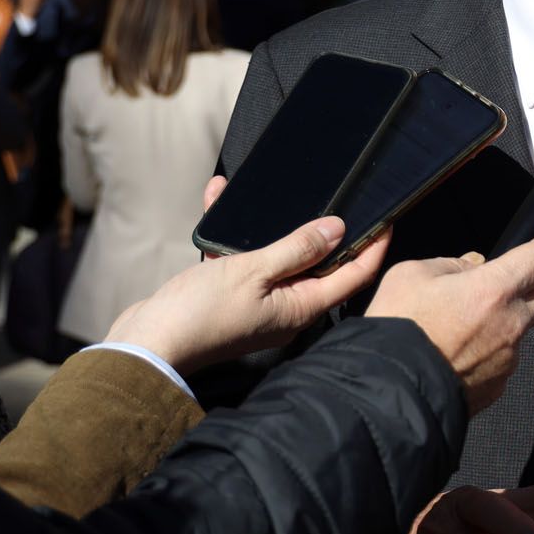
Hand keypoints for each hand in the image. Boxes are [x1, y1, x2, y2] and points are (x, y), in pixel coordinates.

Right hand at [104, 216, 390, 374]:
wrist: (145, 345)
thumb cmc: (200, 315)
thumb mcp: (252, 272)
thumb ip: (295, 248)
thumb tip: (337, 229)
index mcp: (301, 306)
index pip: (354, 274)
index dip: (373, 245)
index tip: (388, 217)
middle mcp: (285, 307)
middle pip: (318, 263)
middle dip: (323, 228)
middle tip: (336, 195)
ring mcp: (257, 302)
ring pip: (274, 254)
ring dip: (268, 222)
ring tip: (266, 188)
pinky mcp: (228, 295)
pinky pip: (238, 257)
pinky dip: (231, 231)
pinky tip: (218, 200)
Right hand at [366, 229, 533, 412]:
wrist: (388, 392)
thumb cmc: (397, 328)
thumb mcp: (412, 274)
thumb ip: (450, 265)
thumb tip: (471, 268)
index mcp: (495, 289)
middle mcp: (511, 324)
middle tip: (512, 281)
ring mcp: (508, 359)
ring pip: (521, 331)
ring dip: (505, 321)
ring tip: (464, 326)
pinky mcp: (497, 387)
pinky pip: (502, 361)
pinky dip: (489, 352)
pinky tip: (458, 354)